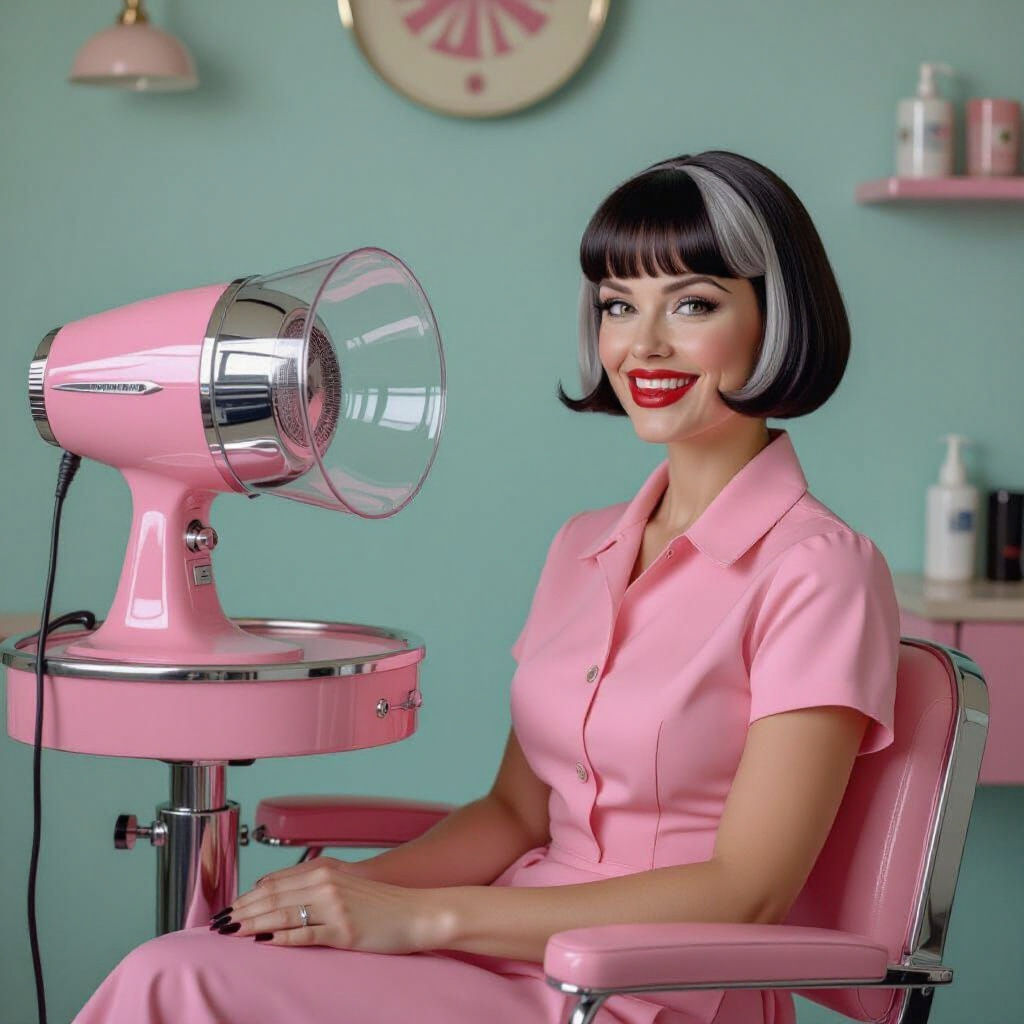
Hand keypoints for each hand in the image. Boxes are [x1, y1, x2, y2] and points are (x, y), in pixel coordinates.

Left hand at [211, 856, 451, 953]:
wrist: (416, 912)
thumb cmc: (380, 902)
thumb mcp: (344, 883)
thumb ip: (313, 883)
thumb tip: (275, 890)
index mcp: (325, 871)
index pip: (275, 882)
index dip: (247, 896)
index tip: (227, 908)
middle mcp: (326, 884)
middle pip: (273, 897)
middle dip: (242, 910)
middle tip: (218, 924)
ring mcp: (334, 908)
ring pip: (283, 914)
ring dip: (252, 924)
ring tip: (230, 933)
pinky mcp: (343, 931)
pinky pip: (305, 934)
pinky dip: (281, 939)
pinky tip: (263, 943)